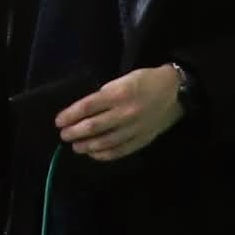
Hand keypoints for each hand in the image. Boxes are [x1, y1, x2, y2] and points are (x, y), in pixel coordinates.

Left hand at [54, 63, 187, 162]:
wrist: (175, 92)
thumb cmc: (146, 81)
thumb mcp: (123, 80)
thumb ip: (105, 95)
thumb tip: (84, 111)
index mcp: (118, 94)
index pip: (87, 107)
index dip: (70, 116)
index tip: (59, 121)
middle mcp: (125, 113)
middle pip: (92, 127)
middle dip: (74, 133)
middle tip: (64, 135)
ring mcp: (134, 129)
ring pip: (104, 142)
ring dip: (86, 146)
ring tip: (76, 147)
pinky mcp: (141, 140)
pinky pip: (119, 151)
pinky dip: (103, 155)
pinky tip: (93, 154)